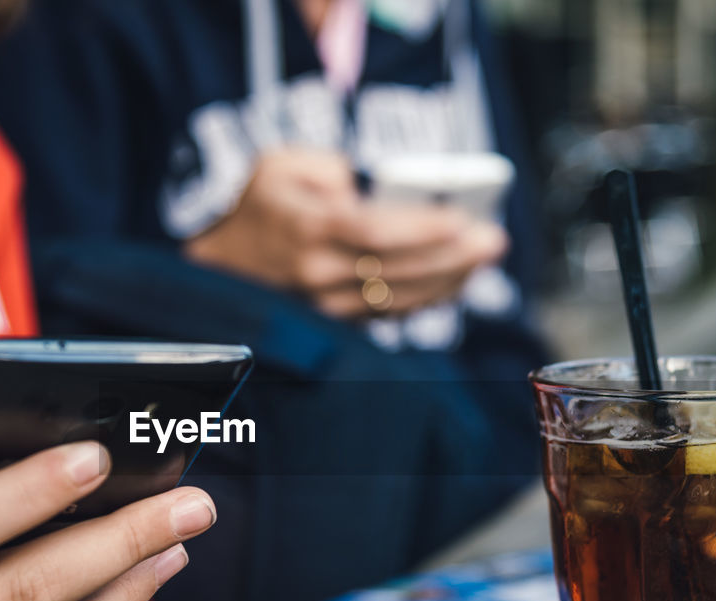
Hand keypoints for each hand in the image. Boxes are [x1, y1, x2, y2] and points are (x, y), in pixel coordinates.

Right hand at [184, 147, 507, 318]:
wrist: (222, 264)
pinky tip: (459, 280)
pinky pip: (391, 314)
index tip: (461, 221)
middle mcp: (318, 273)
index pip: (374, 232)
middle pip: (396, 270)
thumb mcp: (279, 163)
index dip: (421, 229)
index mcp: (307, 229)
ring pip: (399, 299)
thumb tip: (371, 187)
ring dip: (449, 281)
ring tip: (484, 259)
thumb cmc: (261, 205)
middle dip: (451, 257)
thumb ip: (329, 165)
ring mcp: (328, 305)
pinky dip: (429, 299)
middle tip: (493, 241)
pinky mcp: (337, 321)